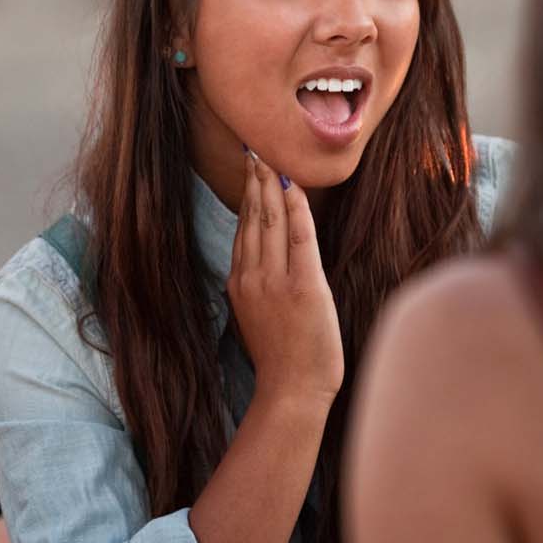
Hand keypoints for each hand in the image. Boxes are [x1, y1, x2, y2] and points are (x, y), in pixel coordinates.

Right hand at [228, 150, 344, 405]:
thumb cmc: (281, 361)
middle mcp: (252, 277)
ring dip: (272, 186)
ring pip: (271, 221)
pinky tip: (294, 186)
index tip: (250, 173)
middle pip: (253, 218)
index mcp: (239, 284)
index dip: (247, 198)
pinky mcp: (303, 285)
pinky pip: (299, 236)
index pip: (244, 230)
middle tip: (256, 152)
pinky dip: (296, 208)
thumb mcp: (256, 319)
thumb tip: (261, 268)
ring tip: (271, 159)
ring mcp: (275, 280)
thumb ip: (256, 289)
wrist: (291, 390)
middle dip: (255, 182)